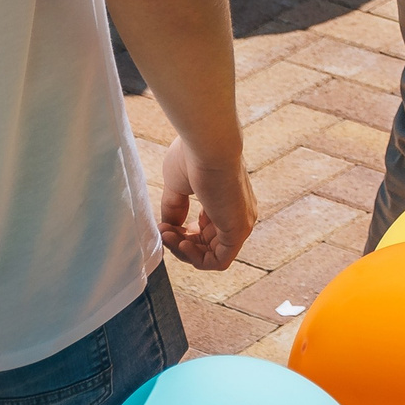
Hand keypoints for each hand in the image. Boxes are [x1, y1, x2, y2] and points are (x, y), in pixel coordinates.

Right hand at [158, 137, 256, 270]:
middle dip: (180, 243)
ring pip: (211, 255)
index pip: (206, 231)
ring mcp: (241, 222)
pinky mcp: (239, 230)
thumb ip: (175, 208)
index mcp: (226, 201)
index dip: (182, 234)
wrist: (207, 144)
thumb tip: (168, 228)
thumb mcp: (178, 186)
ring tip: (167, 234)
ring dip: (183, 251)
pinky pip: (219, 261)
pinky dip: (196, 259)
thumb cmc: (193, 155)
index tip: (164, 225)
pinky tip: (180, 242)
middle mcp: (237, 213)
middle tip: (163, 231)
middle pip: (207, 245)